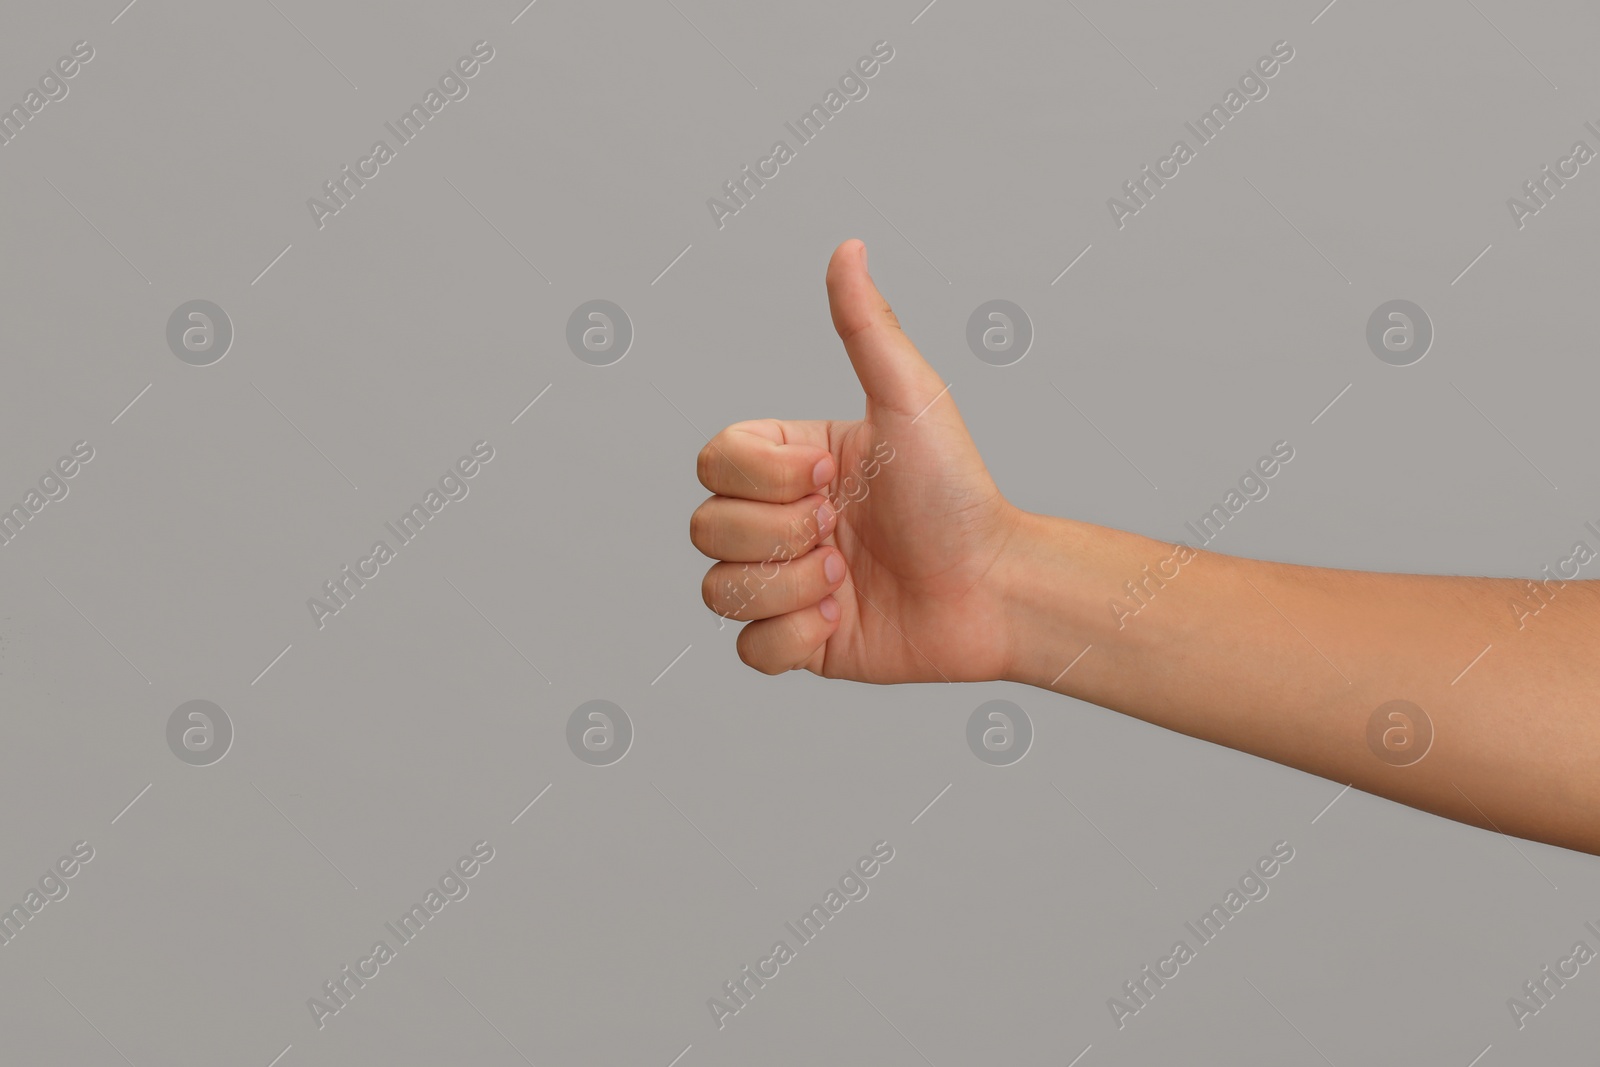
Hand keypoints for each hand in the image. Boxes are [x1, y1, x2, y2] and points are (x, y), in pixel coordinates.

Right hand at [691, 239, 1025, 681]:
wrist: (995, 588)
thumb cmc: (959, 492)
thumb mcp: (910, 401)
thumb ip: (866, 328)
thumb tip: (848, 247)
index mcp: (791, 461)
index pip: (712, 462)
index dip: (763, 479)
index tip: (835, 478)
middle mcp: (779, 518)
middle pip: (705, 527)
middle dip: (778, 536)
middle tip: (843, 534)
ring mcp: (784, 581)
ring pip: (717, 590)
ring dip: (788, 587)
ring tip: (847, 582)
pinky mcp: (799, 642)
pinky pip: (746, 648)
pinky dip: (792, 637)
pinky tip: (843, 621)